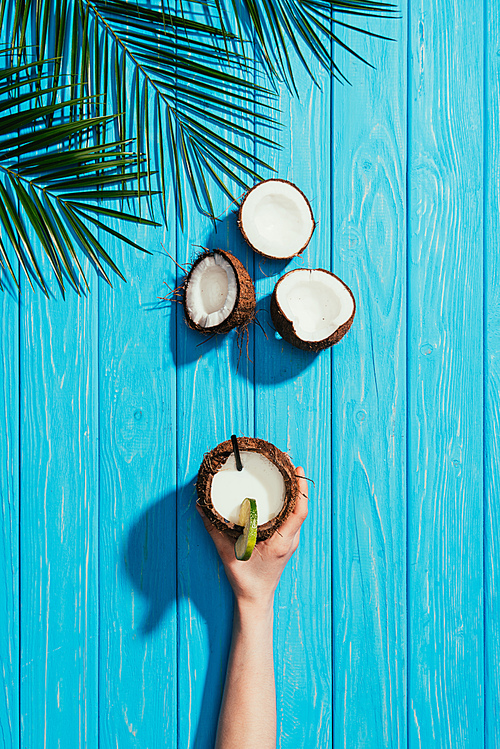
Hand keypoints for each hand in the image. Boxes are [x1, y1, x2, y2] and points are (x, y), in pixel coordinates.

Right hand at [196, 467, 308, 609]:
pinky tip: (281, 493)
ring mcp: (290, 541)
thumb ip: (214, 529)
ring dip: (295, 493)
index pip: (298, 512)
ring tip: (285, 473)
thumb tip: (201, 506)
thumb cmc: (245, 580)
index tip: (296, 470)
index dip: (300, 490)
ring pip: (298, 512)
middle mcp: (289, 540)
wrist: (255, 599)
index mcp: (281, 542)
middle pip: (300, 507)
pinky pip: (293, 517)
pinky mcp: (286, 541)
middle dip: (297, 484)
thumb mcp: (226, 553)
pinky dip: (290, 503)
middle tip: (287, 463)